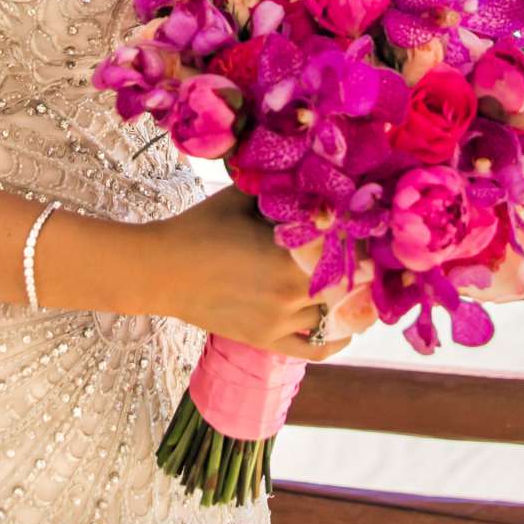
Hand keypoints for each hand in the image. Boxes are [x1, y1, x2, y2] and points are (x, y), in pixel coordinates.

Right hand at [149, 185, 355, 362]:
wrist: (160, 270)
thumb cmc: (198, 228)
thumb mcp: (241, 199)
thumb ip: (277, 191)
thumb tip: (308, 175)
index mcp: (289, 256)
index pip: (346, 251)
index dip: (359, 239)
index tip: (363, 226)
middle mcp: (291, 293)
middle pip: (346, 284)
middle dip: (357, 268)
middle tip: (363, 253)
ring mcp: (280, 322)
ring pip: (332, 313)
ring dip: (344, 298)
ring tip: (353, 281)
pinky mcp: (266, 341)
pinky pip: (314, 348)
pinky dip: (335, 340)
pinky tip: (346, 328)